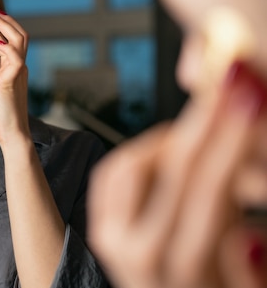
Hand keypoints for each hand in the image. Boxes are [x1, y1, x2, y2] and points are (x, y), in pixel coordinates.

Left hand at [0, 4, 30, 144]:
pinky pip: (14, 57)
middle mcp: (19, 65)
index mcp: (15, 65)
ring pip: (17, 39)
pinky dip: (5, 45)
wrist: (13, 132)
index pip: (9, 37)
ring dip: (1, 25)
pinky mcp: (14, 80)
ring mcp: (19, 71)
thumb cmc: (3, 113)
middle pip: (16, 32)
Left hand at [87, 62, 266, 287]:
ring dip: (172, 137)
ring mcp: (112, 237)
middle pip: (171, 169)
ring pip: (133, 163)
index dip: (230, 139)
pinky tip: (169, 147)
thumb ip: (249, 271)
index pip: (208, 191)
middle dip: (207, 121)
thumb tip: (245, 238)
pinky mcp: (102, 227)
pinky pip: (113, 174)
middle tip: (232, 84)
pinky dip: (141, 151)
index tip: (248, 97)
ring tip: (207, 128)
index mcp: (182, 270)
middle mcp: (135, 252)